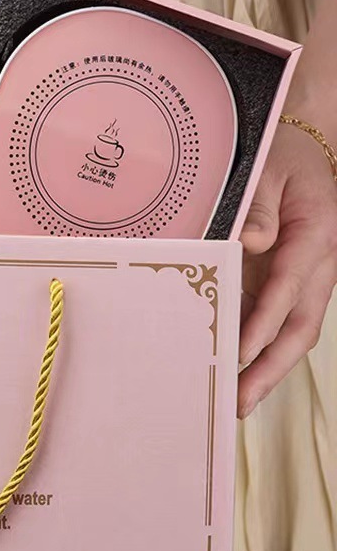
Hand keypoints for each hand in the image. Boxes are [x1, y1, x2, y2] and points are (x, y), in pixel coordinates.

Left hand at [239, 123, 336, 417]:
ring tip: (234, 399)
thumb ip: (259, 206)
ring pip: (292, 331)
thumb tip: (253, 242)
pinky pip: (277, 320)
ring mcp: (306, 277)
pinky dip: (258, 347)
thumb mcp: (269, 170)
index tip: (241, 351)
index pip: (290, 287)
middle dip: (271, 367)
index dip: (265, 322)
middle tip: (240, 400)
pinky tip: (232, 366)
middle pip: (300, 325)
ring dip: (266, 367)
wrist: (304, 150)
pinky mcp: (288, 282)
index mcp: (317, 235)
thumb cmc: (284, 158)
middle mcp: (318, 264)